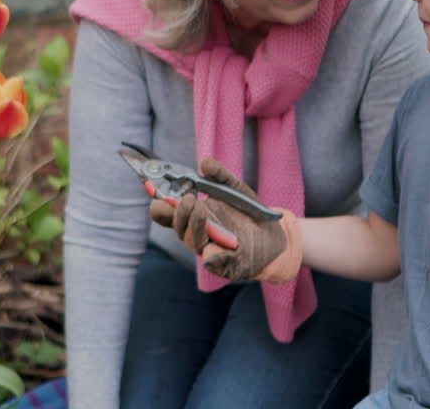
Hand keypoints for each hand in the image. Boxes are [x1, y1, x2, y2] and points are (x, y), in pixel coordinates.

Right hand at [149, 159, 301, 282]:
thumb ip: (221, 176)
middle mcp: (197, 234)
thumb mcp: (236, 189)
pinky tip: (216, 246)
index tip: (154, 194)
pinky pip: (214, 261)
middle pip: (177, 228)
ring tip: (201, 209)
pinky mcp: (225, 265)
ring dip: (194, 226)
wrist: (275, 235)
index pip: (169, 214)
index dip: (159, 206)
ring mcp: (210, 249)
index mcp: (194, 217)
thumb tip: (205, 164)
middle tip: (187, 199)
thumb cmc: (250, 212)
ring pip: (193, 242)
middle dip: (177, 214)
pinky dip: (213, 254)